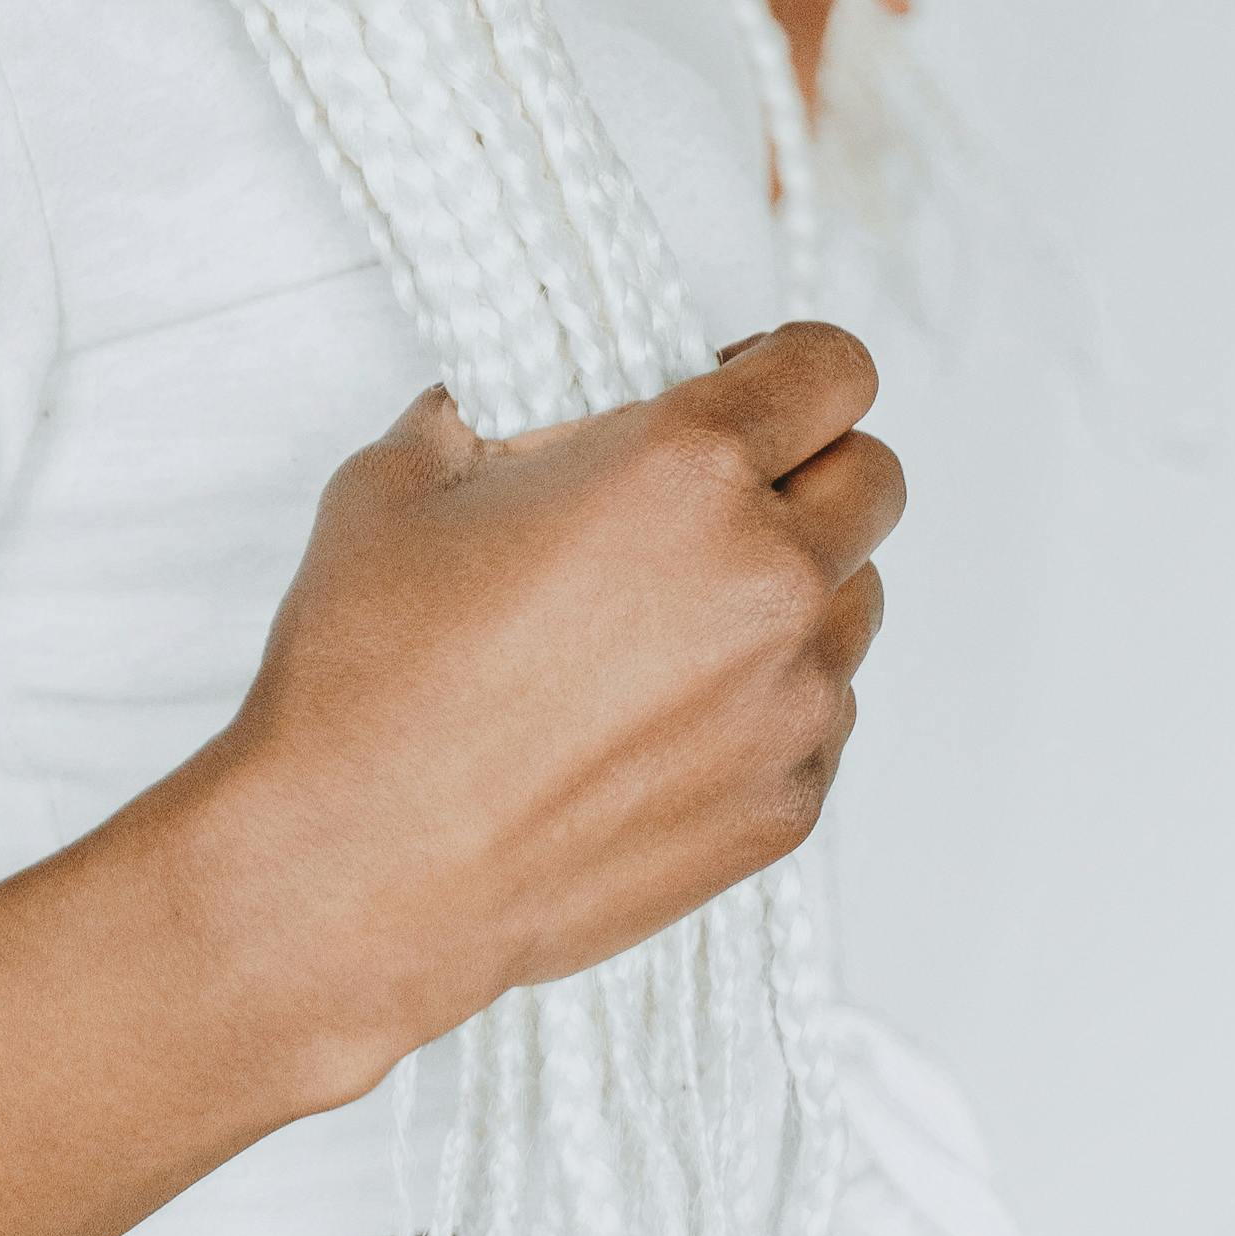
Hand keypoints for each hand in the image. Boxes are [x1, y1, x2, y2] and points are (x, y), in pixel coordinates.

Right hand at [216, 324, 900, 1100]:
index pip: (833, 370)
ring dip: (796, 589)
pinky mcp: (786, 808)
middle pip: (873, 481)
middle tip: (716, 499)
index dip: (792, 369)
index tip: (748, 389)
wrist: (361, 866)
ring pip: (858, 604)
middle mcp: (766, 579)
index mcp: (686, 468)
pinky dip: (770, 699)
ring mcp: (790, 704)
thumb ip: (489, 417)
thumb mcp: (405, 478)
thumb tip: (508, 412)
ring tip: (679, 619)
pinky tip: (663, 715)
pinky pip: (825, 718)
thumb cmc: (374, 672)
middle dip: (809, 471)